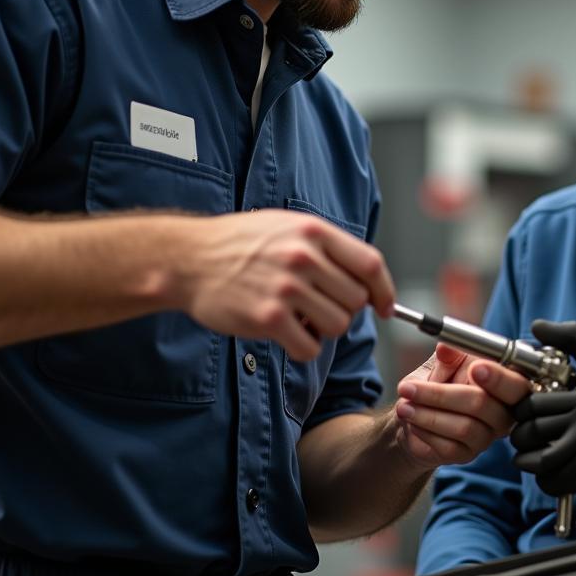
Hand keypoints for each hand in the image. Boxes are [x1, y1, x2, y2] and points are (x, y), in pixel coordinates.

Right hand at [181, 209, 394, 360]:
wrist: (190, 259)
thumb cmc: (241, 243)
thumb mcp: (288, 227)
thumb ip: (328, 248)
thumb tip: (368, 281)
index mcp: (314, 232)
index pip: (370, 265)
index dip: (384, 290)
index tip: (385, 306)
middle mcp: (303, 257)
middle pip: (356, 300)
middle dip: (344, 309)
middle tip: (320, 307)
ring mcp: (286, 288)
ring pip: (338, 325)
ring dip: (324, 329)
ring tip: (300, 317)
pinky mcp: (268, 318)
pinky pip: (310, 348)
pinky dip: (304, 347)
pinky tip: (287, 332)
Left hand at [393, 342, 531, 467]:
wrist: (417, 413)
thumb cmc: (439, 382)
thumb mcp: (442, 362)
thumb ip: (449, 356)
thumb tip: (446, 348)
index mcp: (506, 383)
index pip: (515, 383)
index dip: (498, 377)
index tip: (476, 368)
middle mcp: (503, 412)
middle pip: (482, 404)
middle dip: (441, 395)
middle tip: (410, 388)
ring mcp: (487, 436)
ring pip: (463, 427)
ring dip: (427, 414)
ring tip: (404, 404)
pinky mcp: (468, 454)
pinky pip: (449, 446)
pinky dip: (425, 430)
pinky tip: (411, 420)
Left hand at [511, 320, 575, 507]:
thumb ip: (572, 338)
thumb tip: (535, 325)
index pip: (536, 405)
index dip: (522, 410)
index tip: (526, 412)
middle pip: (535, 433)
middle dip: (520, 436)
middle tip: (522, 436)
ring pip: (544, 462)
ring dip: (528, 461)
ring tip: (527, 455)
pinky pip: (560, 482)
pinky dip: (545, 480)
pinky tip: (547, 471)